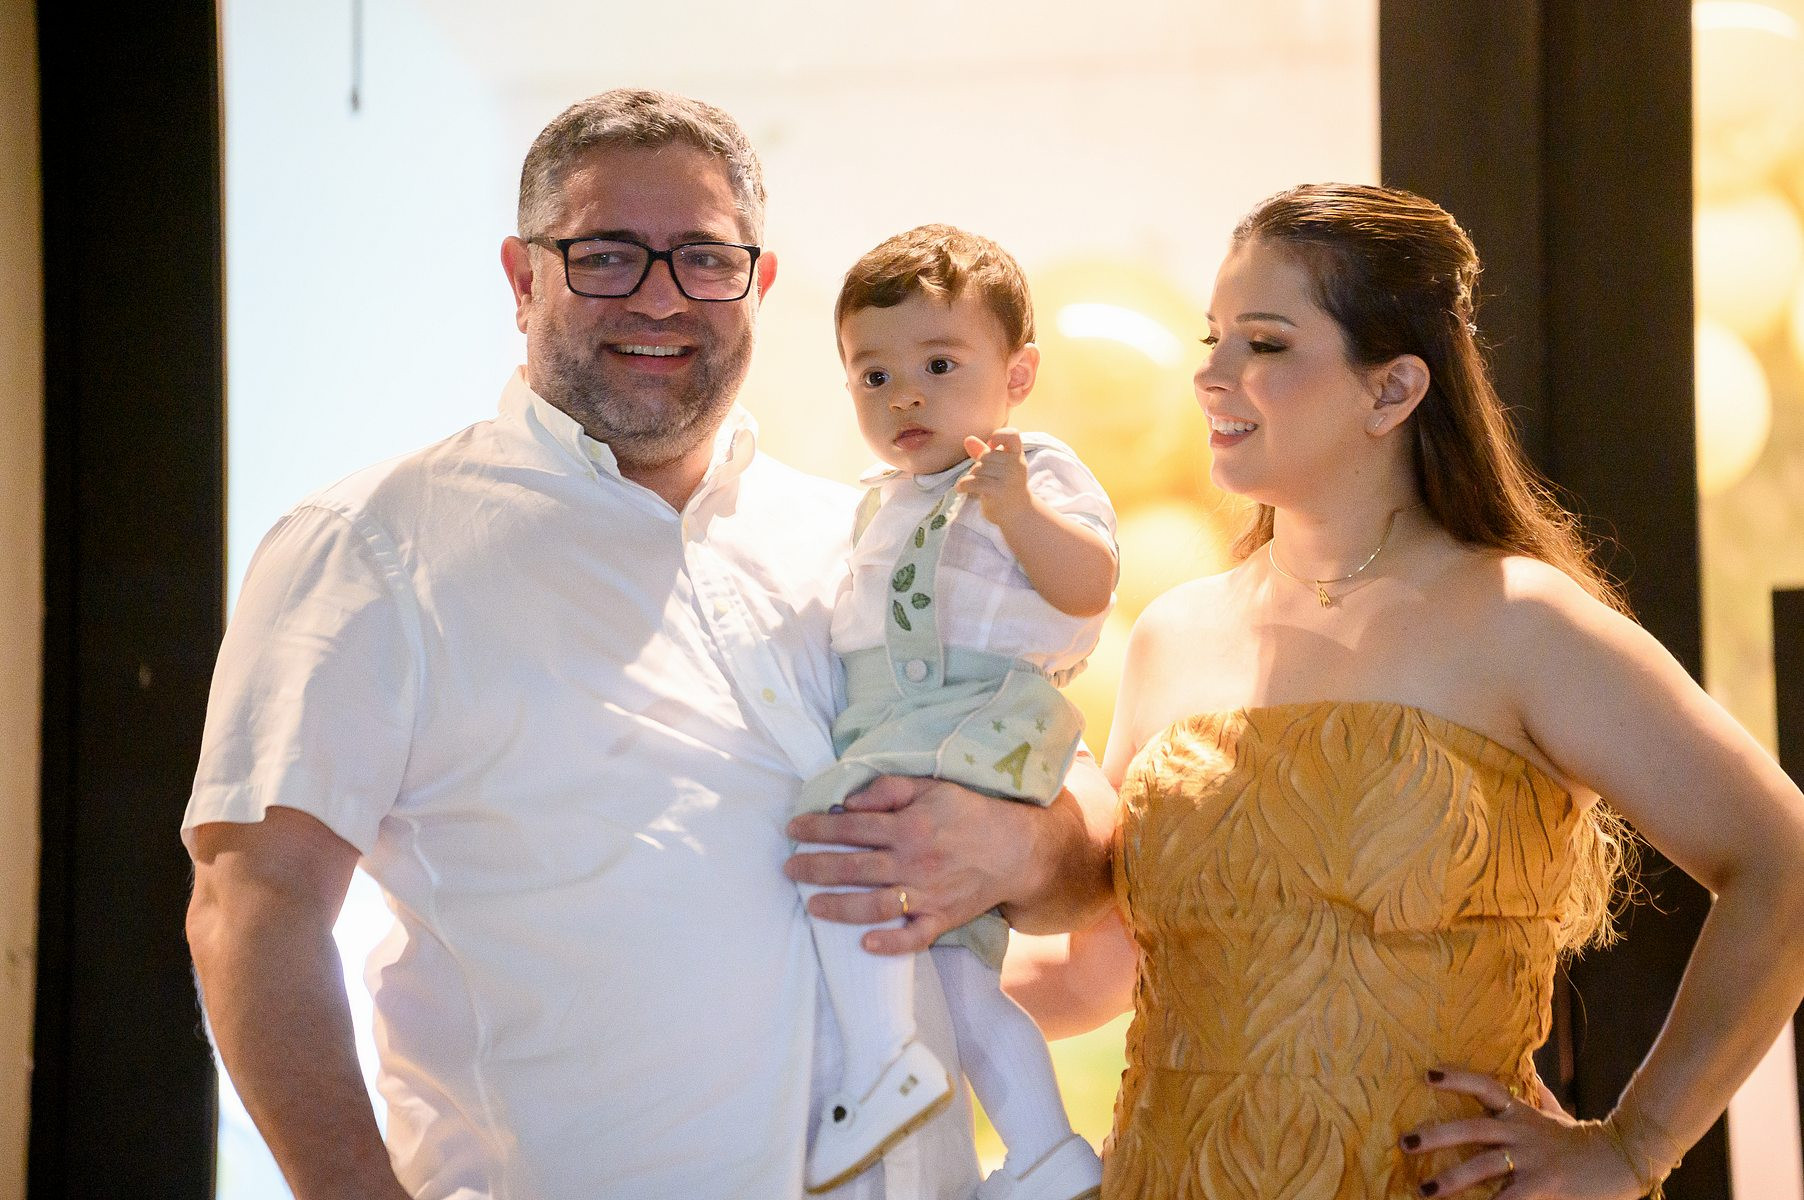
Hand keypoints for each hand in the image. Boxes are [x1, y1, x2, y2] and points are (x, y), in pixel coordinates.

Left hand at [785, 774, 1047, 953]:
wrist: (1017, 849)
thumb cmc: (969, 813)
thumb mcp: (931, 787)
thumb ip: (888, 789)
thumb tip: (849, 802)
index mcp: (909, 826)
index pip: (851, 827)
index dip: (817, 828)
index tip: (793, 829)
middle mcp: (913, 862)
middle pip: (854, 867)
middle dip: (816, 868)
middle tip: (788, 869)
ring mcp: (927, 895)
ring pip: (874, 905)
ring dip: (839, 907)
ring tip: (811, 906)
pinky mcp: (942, 919)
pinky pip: (914, 938)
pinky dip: (890, 943)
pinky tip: (865, 944)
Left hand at [956, 430, 1030, 525]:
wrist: (1018, 514)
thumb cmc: (1006, 488)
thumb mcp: (999, 468)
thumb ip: (984, 452)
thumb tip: (968, 439)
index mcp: (1017, 456)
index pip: (1012, 434)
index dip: (999, 435)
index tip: (991, 445)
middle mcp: (1015, 465)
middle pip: (985, 456)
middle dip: (978, 467)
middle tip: (983, 479)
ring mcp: (1008, 478)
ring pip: (977, 469)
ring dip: (971, 478)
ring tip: (976, 487)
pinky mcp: (998, 491)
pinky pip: (973, 482)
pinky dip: (963, 485)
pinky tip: (961, 489)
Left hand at [1403, 1068, 1646, 1197]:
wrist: (1624, 1160)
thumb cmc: (1582, 1140)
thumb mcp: (1557, 1115)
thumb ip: (1539, 1098)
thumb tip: (1531, 1074)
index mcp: (1521, 1114)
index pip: (1485, 1087)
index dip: (1457, 1079)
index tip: (1427, 1074)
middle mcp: (1522, 1133)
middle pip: (1473, 1129)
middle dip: (1437, 1136)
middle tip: (1406, 1143)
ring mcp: (1532, 1162)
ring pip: (1483, 1167)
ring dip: (1451, 1181)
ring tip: (1425, 1192)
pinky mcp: (1543, 1189)